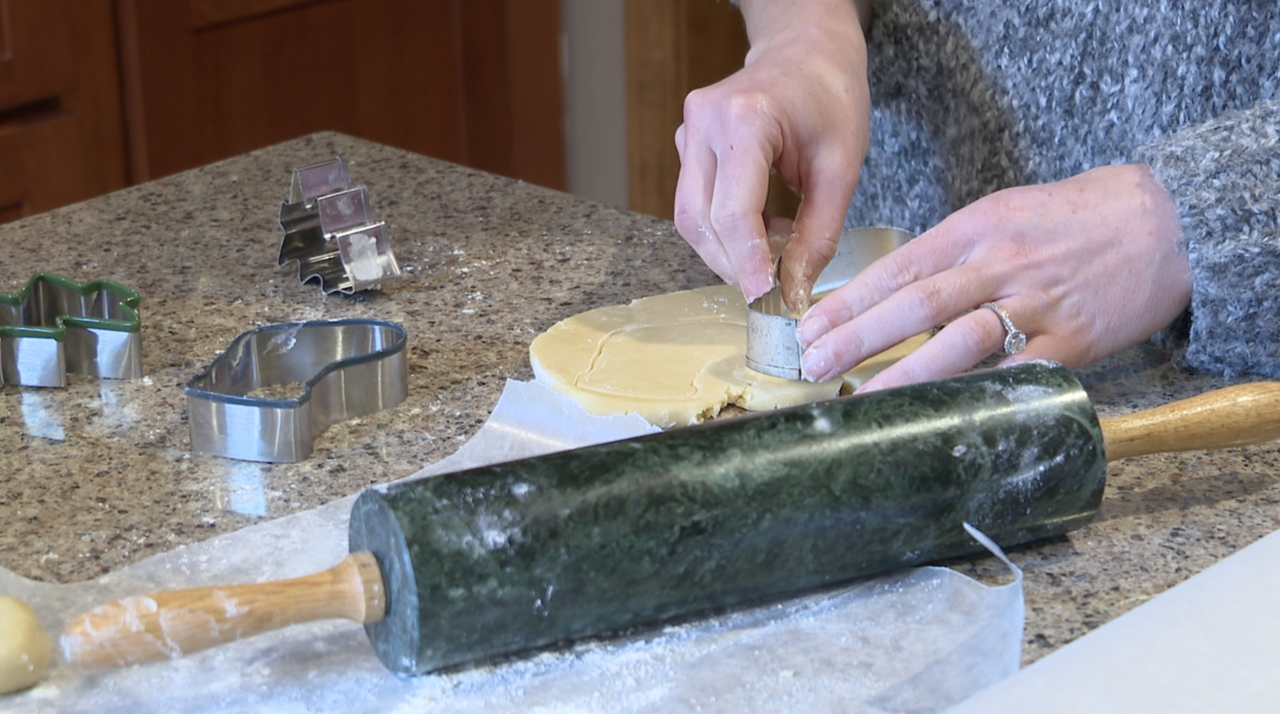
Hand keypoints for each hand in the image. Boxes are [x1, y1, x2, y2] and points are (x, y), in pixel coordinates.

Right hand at [673, 0, 870, 307]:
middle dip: (733, 263)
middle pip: (700, 219)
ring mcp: (689, 131)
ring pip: (689, 216)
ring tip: (772, 250)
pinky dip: (722, 227)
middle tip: (772, 285)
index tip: (764, 295)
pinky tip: (759, 226)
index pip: (732, 211)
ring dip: (725, 249)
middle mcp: (704, 122)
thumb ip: (817, 234)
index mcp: (746, 120)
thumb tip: (793, 288)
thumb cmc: (830, 95)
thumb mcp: (841, 167)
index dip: (746, 262)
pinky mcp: (686, 142)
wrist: (807, 50)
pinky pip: (693, 201)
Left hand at [796, 163, 1192, 389]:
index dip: (848, 303)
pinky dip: (971, 395)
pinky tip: (934, 415)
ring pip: (957, 342)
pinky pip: (1011, 374)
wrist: (1167, 219)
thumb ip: (950, 252)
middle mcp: (998, 263)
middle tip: (812, 366)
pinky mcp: (1069, 342)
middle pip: (915, 305)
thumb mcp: (1002, 213)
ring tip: (859, 399)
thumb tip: (892, 294)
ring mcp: (1034, 304)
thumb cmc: (1075, 217)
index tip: (808, 328)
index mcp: (973, 228)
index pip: (897, 269)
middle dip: (856, 339)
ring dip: (902, 375)